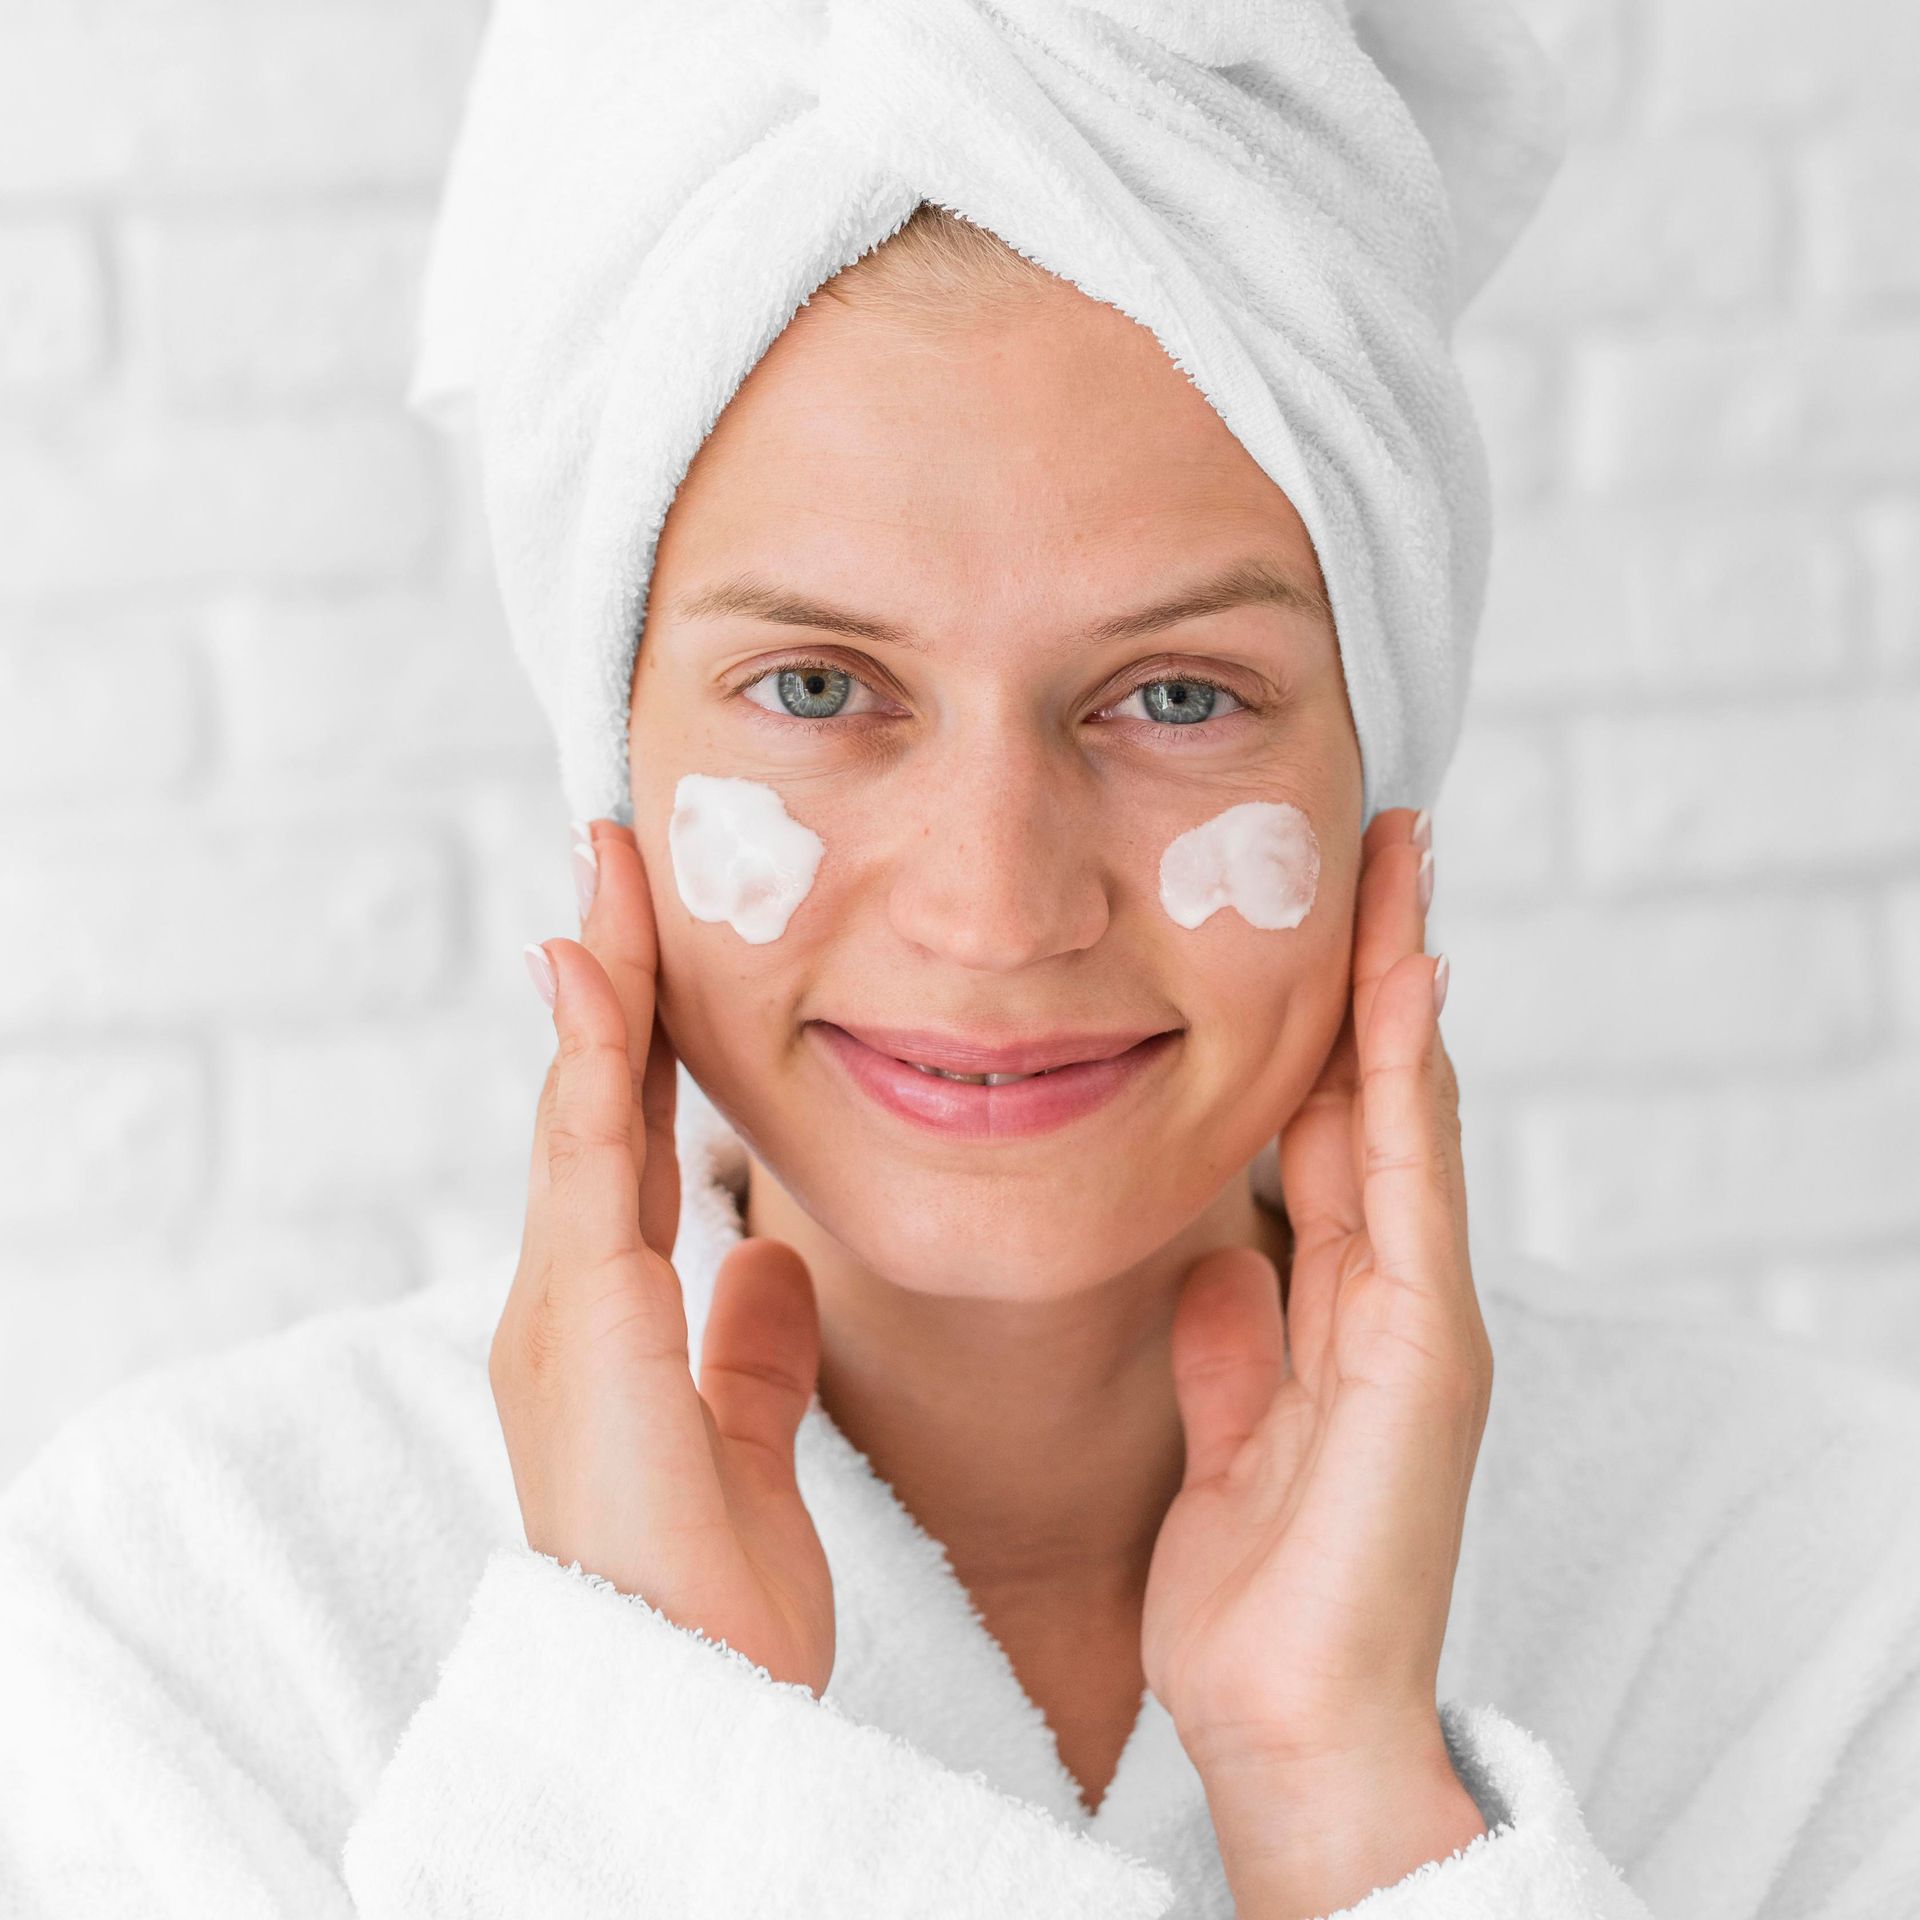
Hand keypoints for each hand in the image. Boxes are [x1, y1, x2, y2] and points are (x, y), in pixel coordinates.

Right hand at [495, 819, 834, 1694]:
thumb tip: (764, 1266)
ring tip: (605, 872)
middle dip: (603, 978)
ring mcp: (560, 1313)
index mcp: (605, 1322)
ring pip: (574, 1113)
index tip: (646, 937)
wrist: (691, 1700)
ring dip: (592, 986)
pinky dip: (583, 1070)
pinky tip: (591, 981)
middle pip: (585, 1105)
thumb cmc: (710, 1582)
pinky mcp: (579, 1332)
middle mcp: (567, 1302)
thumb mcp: (744, 1432)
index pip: (617, 1145)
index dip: (630, 1036)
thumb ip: (749, 1347)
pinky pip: (584, 1175)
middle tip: (615, 857)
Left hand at [1142, 806, 1490, 1787]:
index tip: (1316, 913)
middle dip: (1378, 970)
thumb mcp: (1222, 1438)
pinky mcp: (1424, 1358)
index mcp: (1340, 1310)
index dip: (1329, 1019)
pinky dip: (1410, 1089)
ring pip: (1409, 1118)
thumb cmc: (1257, 1597)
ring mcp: (1418, 1322)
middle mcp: (1391, 1297)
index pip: (1332, 1128)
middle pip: (1383, 1098)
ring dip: (1403, 990)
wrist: (1286, 1724)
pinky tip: (1402, 994)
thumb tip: (1214, 1264)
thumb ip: (1229, 1347)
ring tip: (1399, 868)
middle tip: (1376, 841)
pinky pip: (1411, 1195)